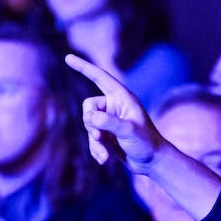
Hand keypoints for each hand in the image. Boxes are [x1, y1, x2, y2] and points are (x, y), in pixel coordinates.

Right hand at [68, 54, 164, 173]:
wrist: (153, 162)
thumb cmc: (146, 143)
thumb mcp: (128, 131)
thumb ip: (109, 122)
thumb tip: (90, 117)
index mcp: (122, 98)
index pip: (100, 77)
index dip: (83, 67)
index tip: (67, 57)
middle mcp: (114, 106)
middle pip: (88, 106)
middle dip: (91, 123)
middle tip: (100, 137)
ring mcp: (109, 120)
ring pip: (88, 124)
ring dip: (94, 141)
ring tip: (105, 154)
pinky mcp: (107, 133)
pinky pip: (91, 137)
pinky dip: (96, 149)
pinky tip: (104, 160)